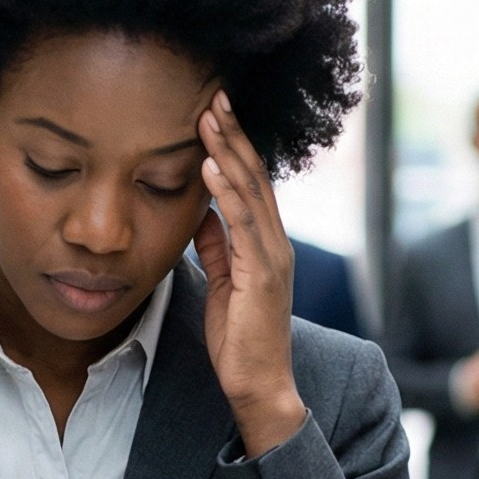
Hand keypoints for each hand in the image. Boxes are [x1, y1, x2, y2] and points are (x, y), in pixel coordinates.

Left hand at [193, 91, 307, 459]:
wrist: (258, 384)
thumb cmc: (240, 338)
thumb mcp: (223, 281)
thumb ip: (218, 245)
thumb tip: (202, 209)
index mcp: (265, 242)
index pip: (250, 182)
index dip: (232, 145)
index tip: (211, 110)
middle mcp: (275, 241)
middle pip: (254, 175)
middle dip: (232, 134)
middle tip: (212, 95)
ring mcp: (273, 256)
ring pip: (251, 191)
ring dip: (228, 151)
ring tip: (208, 117)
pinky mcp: (264, 274)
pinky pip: (244, 224)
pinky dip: (227, 192)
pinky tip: (210, 166)